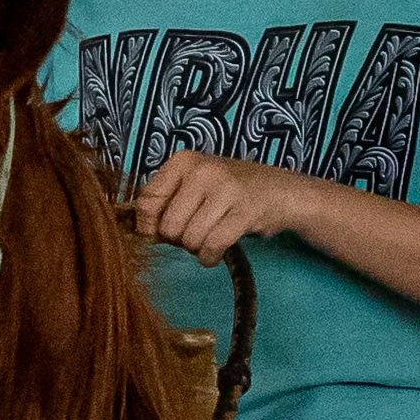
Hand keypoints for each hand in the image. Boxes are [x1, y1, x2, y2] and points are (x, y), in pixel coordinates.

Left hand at [134, 152, 299, 266]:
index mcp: (184, 161)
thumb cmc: (228, 191)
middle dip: (178, 240)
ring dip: (196, 249)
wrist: (280, 190)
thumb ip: (165, 202)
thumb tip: (140, 232)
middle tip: (194, 233)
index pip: (147, 201)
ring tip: (209, 237)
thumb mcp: (194, 184)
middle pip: (168, 226)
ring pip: (190, 239)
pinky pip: (212, 246)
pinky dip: (210, 257)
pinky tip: (215, 252)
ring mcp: (226, 189)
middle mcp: (203, 170)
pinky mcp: (245, 211)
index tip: (159, 233)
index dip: (148, 226)